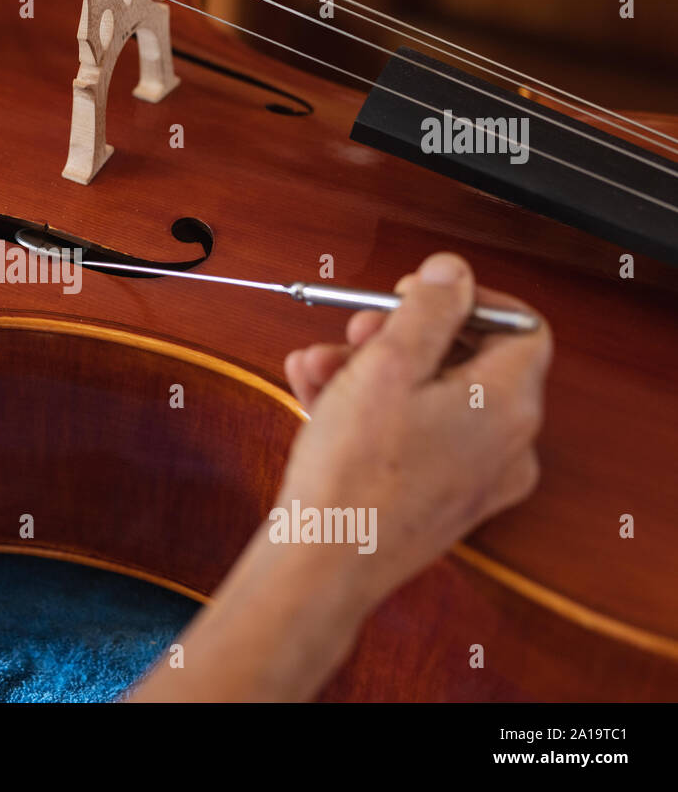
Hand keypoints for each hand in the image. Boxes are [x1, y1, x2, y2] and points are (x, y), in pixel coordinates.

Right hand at [130, 252, 551, 700]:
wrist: (322, 564)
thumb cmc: (352, 476)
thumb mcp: (387, 364)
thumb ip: (428, 306)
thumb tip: (451, 272)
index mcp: (507, 403)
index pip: (518, 325)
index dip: (463, 299)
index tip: (414, 294)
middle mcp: (506, 442)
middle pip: (465, 359)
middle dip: (400, 336)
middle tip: (356, 332)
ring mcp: (475, 475)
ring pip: (431, 397)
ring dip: (371, 371)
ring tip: (317, 368)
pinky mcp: (440, 497)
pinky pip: (415, 435)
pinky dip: (373, 412)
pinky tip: (318, 399)